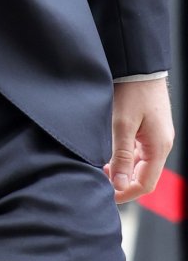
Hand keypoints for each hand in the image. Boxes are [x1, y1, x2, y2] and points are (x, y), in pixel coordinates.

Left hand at [105, 77, 174, 203]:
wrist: (138, 65)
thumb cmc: (131, 91)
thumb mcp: (122, 124)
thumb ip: (121, 156)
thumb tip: (120, 185)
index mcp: (158, 147)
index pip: (145, 184)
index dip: (125, 193)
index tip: (105, 195)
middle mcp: (161, 144)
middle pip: (143, 175)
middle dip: (122, 181)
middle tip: (98, 179)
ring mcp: (156, 136)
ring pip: (140, 163)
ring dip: (122, 168)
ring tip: (99, 165)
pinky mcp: (149, 127)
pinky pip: (138, 150)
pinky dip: (123, 155)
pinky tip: (107, 151)